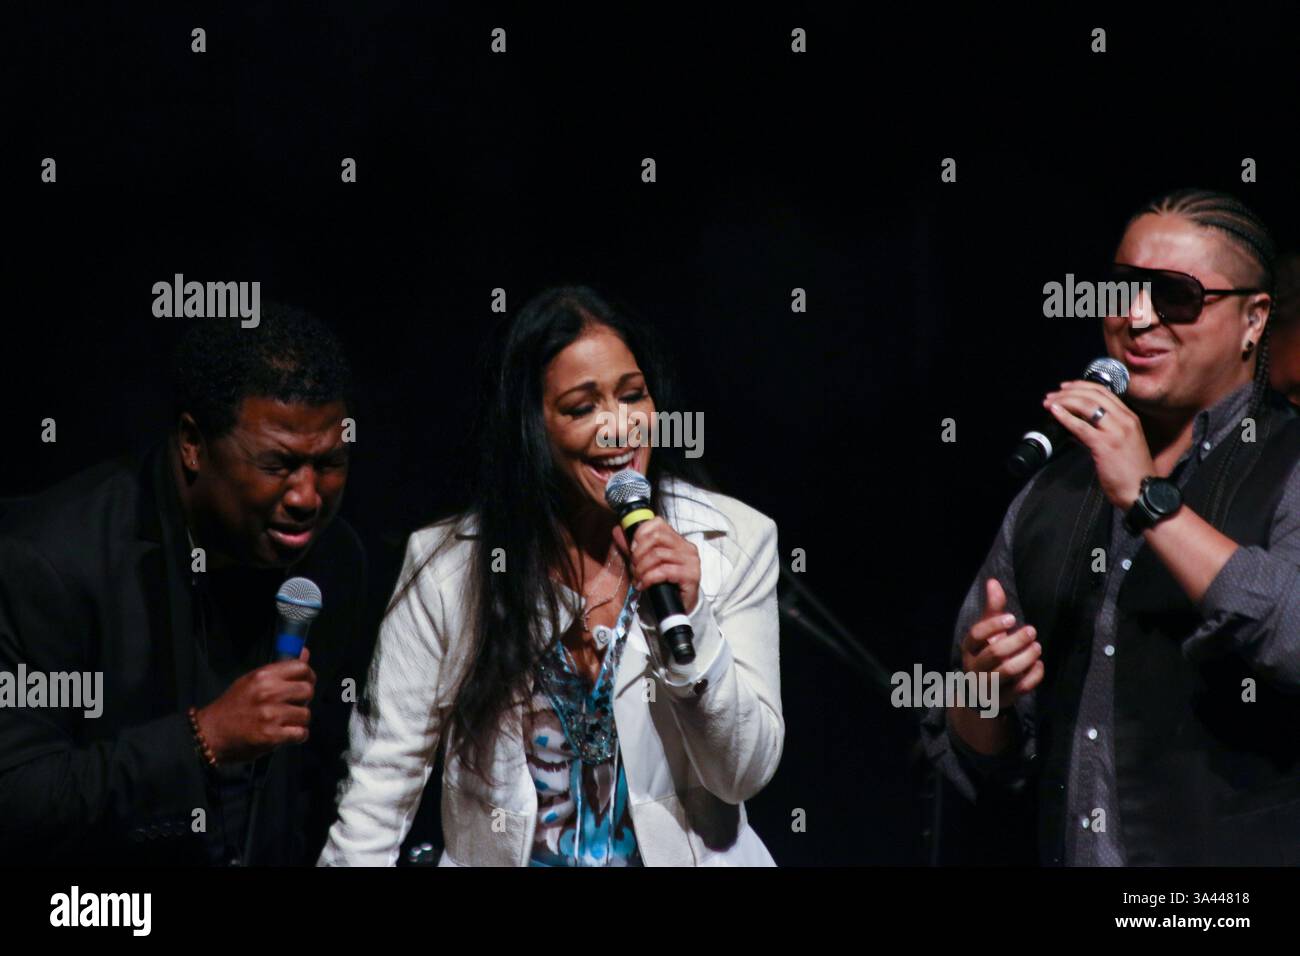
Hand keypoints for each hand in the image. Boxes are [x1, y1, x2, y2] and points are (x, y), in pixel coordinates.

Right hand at [194, 647, 315, 763]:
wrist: (210, 733)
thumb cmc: (232, 706)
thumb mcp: (251, 680)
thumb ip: (279, 669)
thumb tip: (305, 653)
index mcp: (263, 676)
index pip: (301, 667)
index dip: (308, 676)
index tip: (305, 683)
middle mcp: (268, 692)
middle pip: (307, 690)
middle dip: (304, 700)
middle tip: (293, 706)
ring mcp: (270, 714)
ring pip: (306, 714)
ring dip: (299, 720)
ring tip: (286, 722)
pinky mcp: (271, 735)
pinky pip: (300, 733)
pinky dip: (297, 736)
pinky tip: (286, 734)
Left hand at [612, 518, 700, 614]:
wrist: (680, 606)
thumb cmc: (664, 583)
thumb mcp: (647, 562)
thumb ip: (633, 547)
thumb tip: (617, 531)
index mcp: (678, 540)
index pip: (658, 523)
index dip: (640, 534)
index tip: (632, 549)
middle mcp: (687, 547)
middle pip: (656, 537)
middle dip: (639, 553)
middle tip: (633, 567)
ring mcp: (691, 561)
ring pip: (658, 555)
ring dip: (642, 568)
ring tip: (638, 578)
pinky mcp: (691, 575)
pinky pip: (664, 571)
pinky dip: (649, 578)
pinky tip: (644, 585)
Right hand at [959, 578, 1042, 708]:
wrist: (981, 696)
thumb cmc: (986, 655)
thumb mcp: (987, 634)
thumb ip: (992, 610)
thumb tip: (993, 581)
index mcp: (968, 649)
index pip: (975, 635)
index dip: (993, 626)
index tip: (1012, 618)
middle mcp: (974, 668)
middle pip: (995, 653)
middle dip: (1016, 641)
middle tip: (1032, 631)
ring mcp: (988, 686)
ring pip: (1008, 671)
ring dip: (1026, 658)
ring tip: (1037, 647)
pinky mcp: (1003, 699)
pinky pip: (1021, 688)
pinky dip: (1033, 676)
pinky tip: (1039, 665)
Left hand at [1044, 379, 1155, 509]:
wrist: (1142, 492)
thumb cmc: (1130, 473)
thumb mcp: (1119, 444)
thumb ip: (1099, 432)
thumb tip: (1074, 426)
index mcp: (1130, 418)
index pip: (1104, 392)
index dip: (1082, 386)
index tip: (1065, 387)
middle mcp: (1125, 420)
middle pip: (1093, 395)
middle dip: (1069, 392)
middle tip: (1051, 395)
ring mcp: (1116, 431)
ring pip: (1086, 405)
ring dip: (1064, 401)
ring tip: (1049, 403)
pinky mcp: (1105, 444)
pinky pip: (1081, 426)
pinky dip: (1065, 417)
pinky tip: (1055, 413)